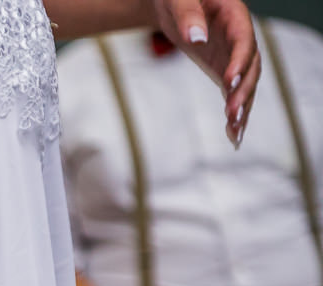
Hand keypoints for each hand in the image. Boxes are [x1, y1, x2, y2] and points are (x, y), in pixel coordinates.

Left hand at [151, 0, 260, 145]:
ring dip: (242, 108)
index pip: (243, 41)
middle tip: (232, 116)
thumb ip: (188, 15)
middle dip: (242, 92)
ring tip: (236, 133)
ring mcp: (233, 55)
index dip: (239, 62)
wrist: (172, 1)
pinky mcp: (223, 69)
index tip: (228, 82)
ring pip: (245, 84)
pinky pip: (232, 92)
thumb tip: (198, 39)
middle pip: (249, 67)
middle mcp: (240, 37)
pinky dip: (234, 112)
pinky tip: (234, 136)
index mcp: (234, 16)